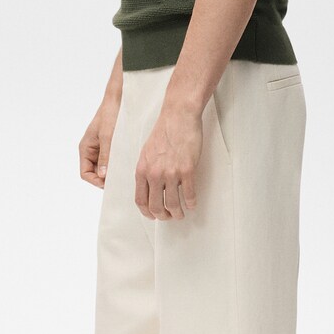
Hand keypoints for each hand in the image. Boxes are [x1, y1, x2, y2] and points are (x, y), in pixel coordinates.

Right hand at [79, 90, 120, 188]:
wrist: (119, 99)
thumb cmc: (110, 114)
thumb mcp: (108, 136)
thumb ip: (105, 156)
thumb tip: (102, 176)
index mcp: (85, 149)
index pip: (85, 173)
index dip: (95, 181)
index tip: (109, 183)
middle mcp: (91, 151)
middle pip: (95, 173)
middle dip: (105, 179)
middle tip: (120, 181)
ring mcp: (101, 149)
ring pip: (104, 168)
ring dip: (112, 171)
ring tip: (124, 173)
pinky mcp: (110, 146)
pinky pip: (112, 160)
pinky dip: (118, 164)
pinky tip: (127, 165)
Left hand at [134, 102, 201, 219]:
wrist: (178, 116)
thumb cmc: (163, 131)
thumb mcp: (146, 152)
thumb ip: (146, 170)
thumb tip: (148, 187)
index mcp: (142, 170)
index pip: (140, 200)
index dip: (147, 212)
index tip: (153, 215)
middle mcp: (154, 174)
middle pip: (156, 206)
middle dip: (163, 216)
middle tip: (169, 217)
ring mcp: (171, 173)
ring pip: (173, 204)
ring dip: (177, 213)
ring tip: (181, 214)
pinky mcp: (187, 170)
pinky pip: (189, 194)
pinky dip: (191, 203)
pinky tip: (192, 204)